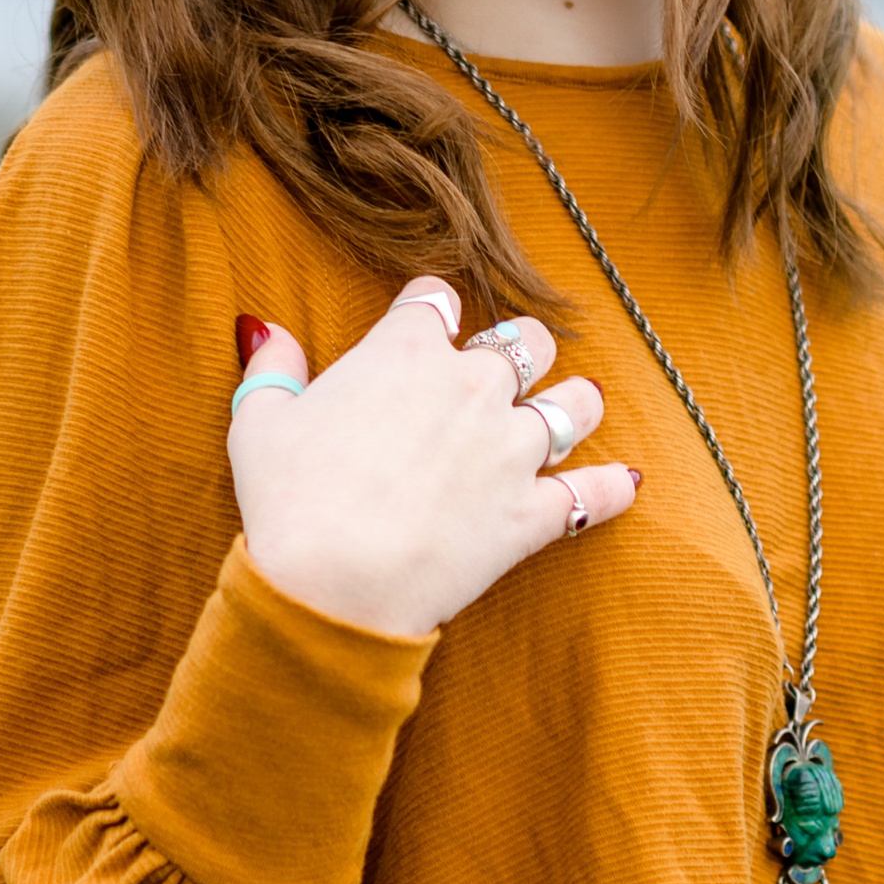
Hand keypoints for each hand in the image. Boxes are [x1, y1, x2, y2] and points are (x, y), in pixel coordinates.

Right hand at [227, 276, 639, 637]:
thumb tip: (263, 329)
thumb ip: (270, 368)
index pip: (434, 299)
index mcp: (405, 353)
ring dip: (575, 403)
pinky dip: (611, 489)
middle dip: (520, 349)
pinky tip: (624, 483)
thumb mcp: (259, 423)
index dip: (431, 308)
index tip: (428, 320)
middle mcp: (471, 387)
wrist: (332, 583)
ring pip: (574, 404)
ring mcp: (510, 449)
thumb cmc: (289, 500)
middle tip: (510, 367)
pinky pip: (592, 493)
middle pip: (524, 341)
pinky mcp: (533, 512)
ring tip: (574, 408)